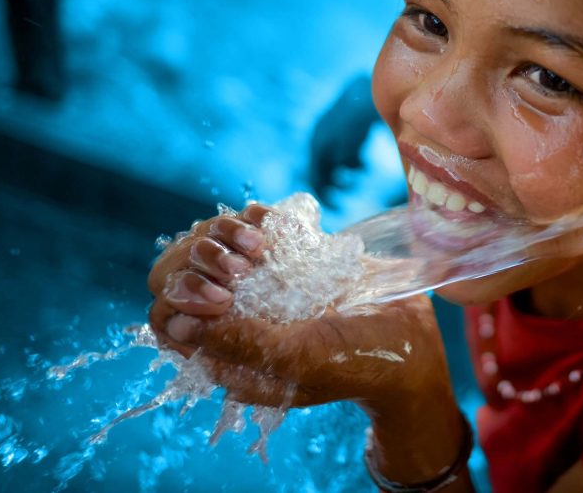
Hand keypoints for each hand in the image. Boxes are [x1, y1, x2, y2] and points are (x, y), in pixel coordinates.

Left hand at [148, 203, 470, 487]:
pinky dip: (259, 221)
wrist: (414, 340)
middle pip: (189, 279)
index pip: (169, 324)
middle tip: (246, 266)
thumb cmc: (356, 361)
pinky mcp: (291, 261)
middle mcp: (240, 324)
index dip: (181, 301)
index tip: (220, 293)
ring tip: (265, 248)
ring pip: (219, 250)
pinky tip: (278, 226)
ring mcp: (266, 290)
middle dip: (207, 263)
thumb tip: (174, 324)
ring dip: (232, 238)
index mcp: (229, 360)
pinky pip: (255, 232)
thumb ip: (237, 342)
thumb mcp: (295, 358)